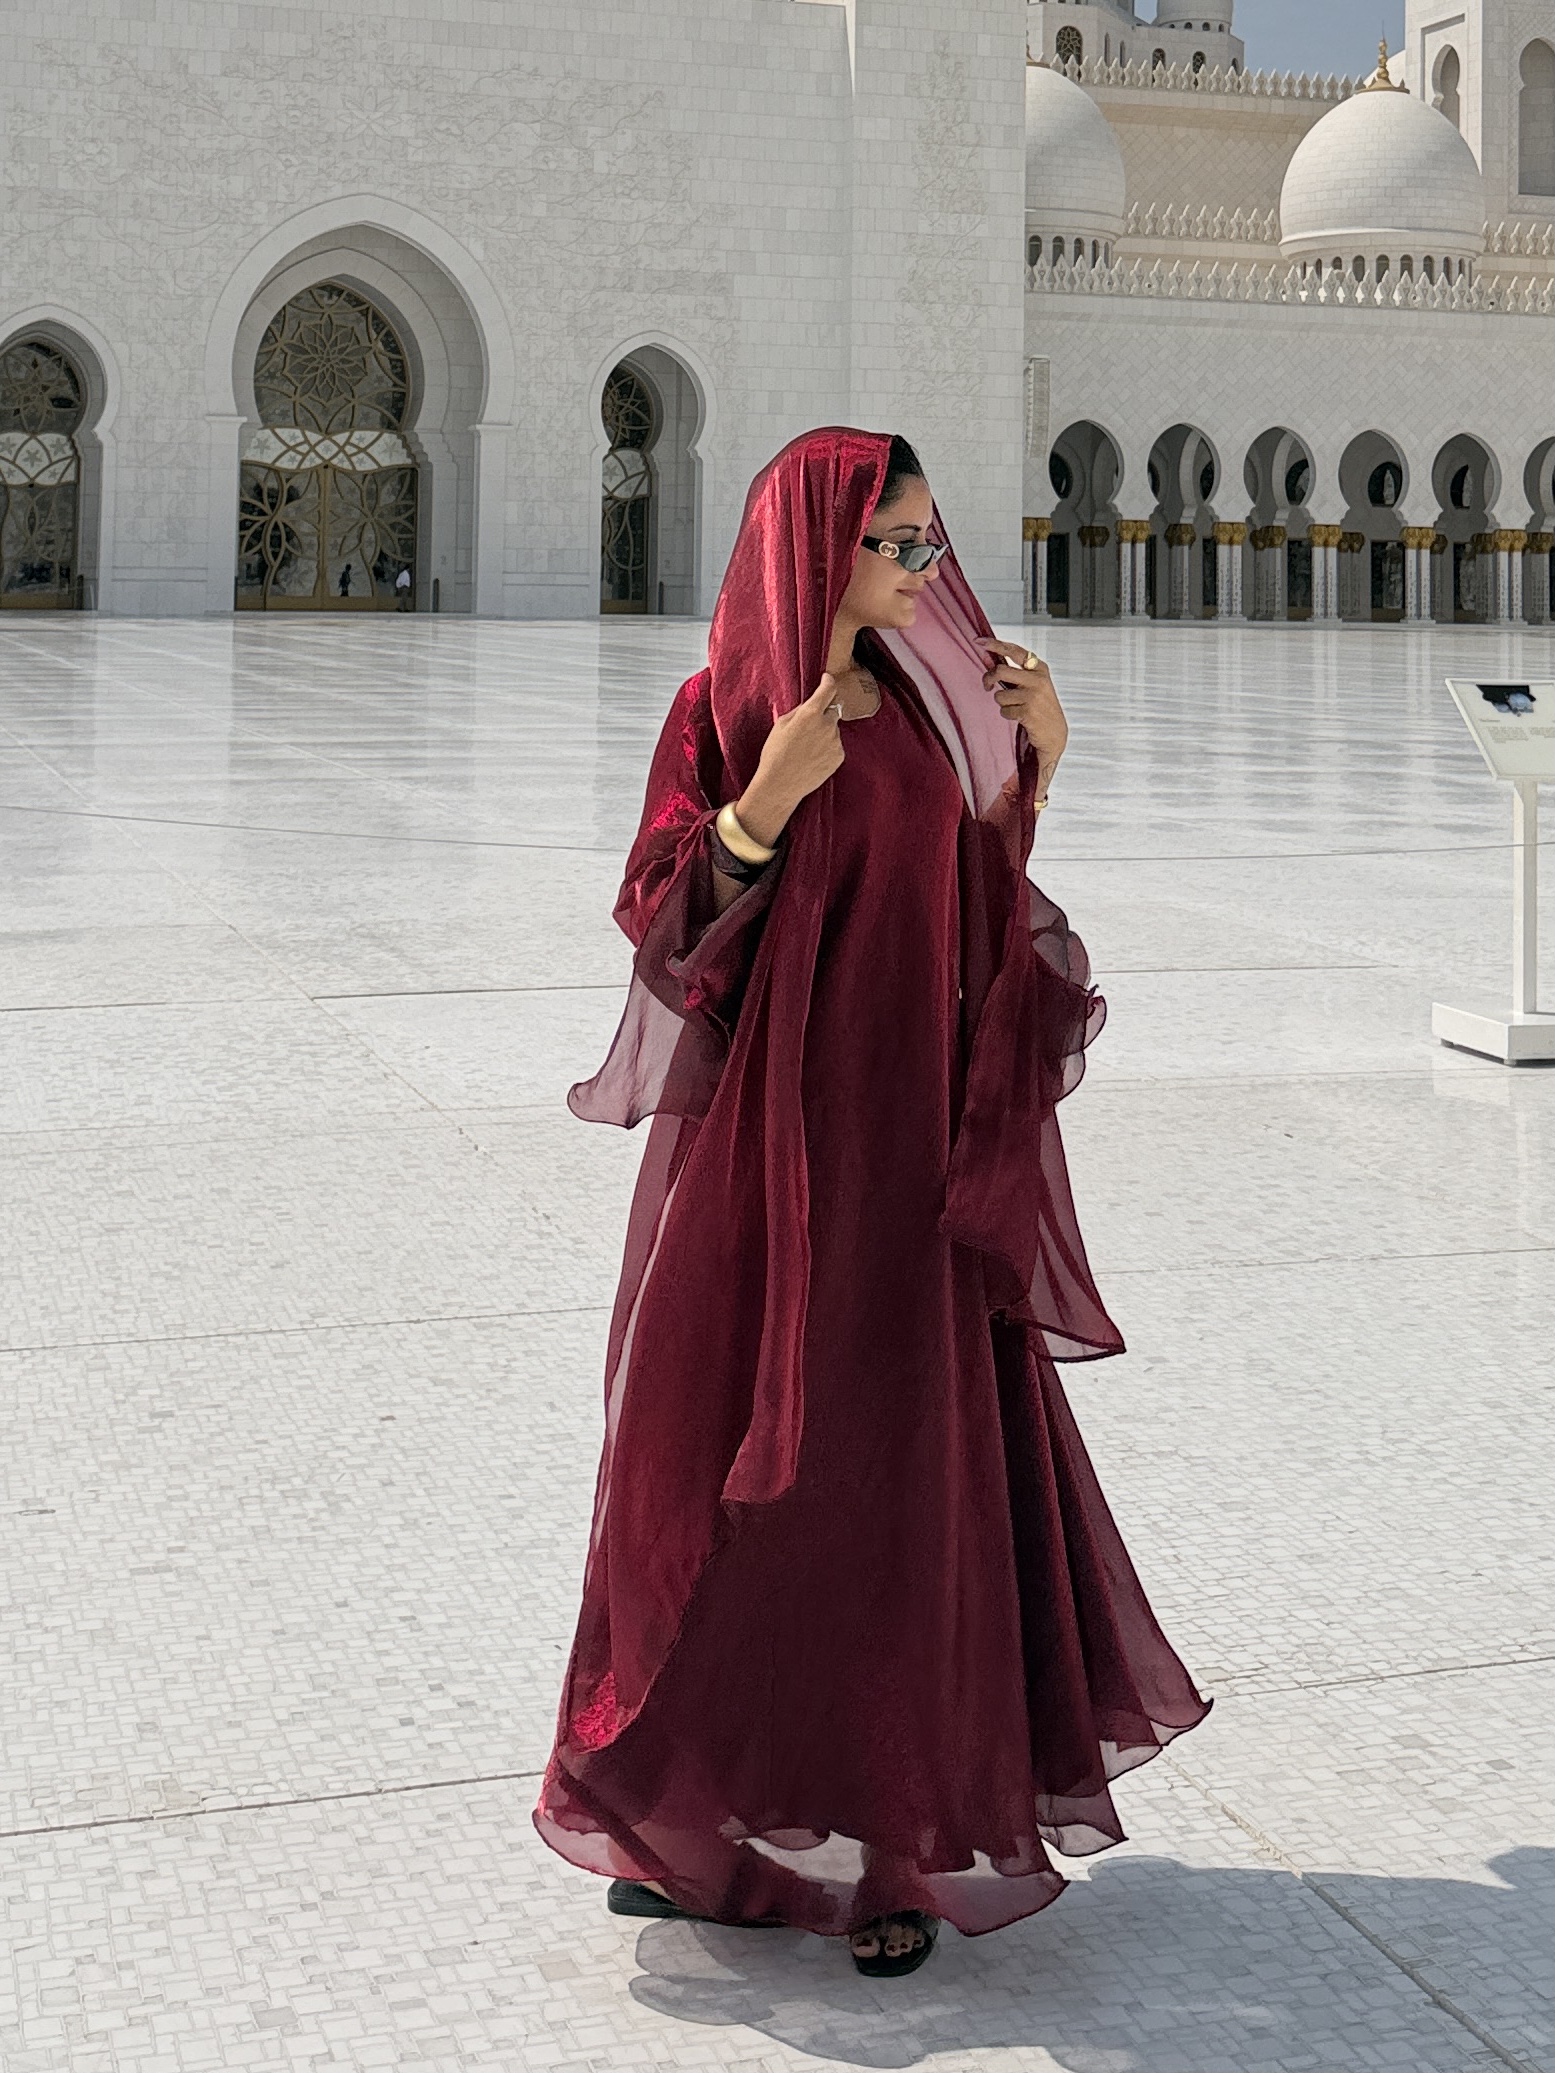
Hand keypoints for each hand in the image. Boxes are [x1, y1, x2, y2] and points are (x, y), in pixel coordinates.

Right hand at [734, 673, 846, 847]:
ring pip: (833, 729)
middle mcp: (827, 725)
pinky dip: (827, 747)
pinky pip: (835, 745)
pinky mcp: (839, 757)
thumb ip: (800, 711)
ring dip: (824, 732)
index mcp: (811, 713)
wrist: (780, 785)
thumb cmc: (775, 754)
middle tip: (809, 725)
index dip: (828, 681)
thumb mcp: (781, 724)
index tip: (826, 679)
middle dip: (824, 712)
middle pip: (833, 708)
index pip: (828, 689)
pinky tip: (812, 757)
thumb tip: (811, 704)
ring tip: (806, 748)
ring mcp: (836, 742)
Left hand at [978, 640, 1067, 794]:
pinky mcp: (1027, 711)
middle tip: (987, 686)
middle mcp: (1037, 679)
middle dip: (988, 678)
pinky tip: (1020, 716)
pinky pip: (1004, 710)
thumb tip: (990, 660)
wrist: (1054, 732)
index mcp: (1039, 668)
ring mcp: (1033, 695)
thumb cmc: (1040, 706)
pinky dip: (1008, 714)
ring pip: (999, 694)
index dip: (995, 645)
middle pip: (1000, 670)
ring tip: (1016, 707)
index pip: (1014, 650)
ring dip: (1003, 703)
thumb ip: (1015, 673)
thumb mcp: (1033, 684)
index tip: (979, 641)